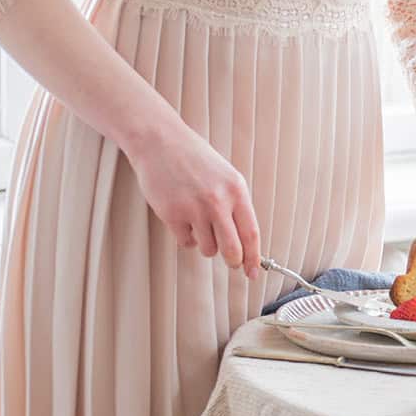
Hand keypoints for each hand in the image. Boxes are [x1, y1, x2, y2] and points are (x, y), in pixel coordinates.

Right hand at [128, 121, 261, 278]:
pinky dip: (187, 238)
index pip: (251, 233)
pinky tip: (184, 220)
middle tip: (233, 263)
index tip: (254, 272)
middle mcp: (217, 201)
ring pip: (208, 248)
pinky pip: (186, 242)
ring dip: (207, 245)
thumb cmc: (195, 160)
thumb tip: (245, 241)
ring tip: (201, 224)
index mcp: (236, 190)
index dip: (254, 258)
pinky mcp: (172, 214)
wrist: (160, 142)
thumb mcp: (226, 176)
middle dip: (234, 261)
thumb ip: (236, 205)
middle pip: (232, 249)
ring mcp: (194, 209)